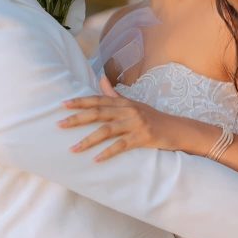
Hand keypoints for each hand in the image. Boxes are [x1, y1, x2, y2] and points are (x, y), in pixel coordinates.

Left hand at [59, 76, 183, 161]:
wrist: (177, 129)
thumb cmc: (152, 117)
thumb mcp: (134, 104)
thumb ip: (115, 94)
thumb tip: (100, 78)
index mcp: (124, 102)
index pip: (98, 100)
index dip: (80, 102)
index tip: (63, 105)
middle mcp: (128, 110)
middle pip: (98, 113)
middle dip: (77, 119)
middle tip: (59, 125)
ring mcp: (135, 124)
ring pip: (106, 130)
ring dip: (88, 140)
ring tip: (73, 149)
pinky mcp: (142, 138)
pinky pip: (121, 146)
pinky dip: (108, 152)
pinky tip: (96, 159)